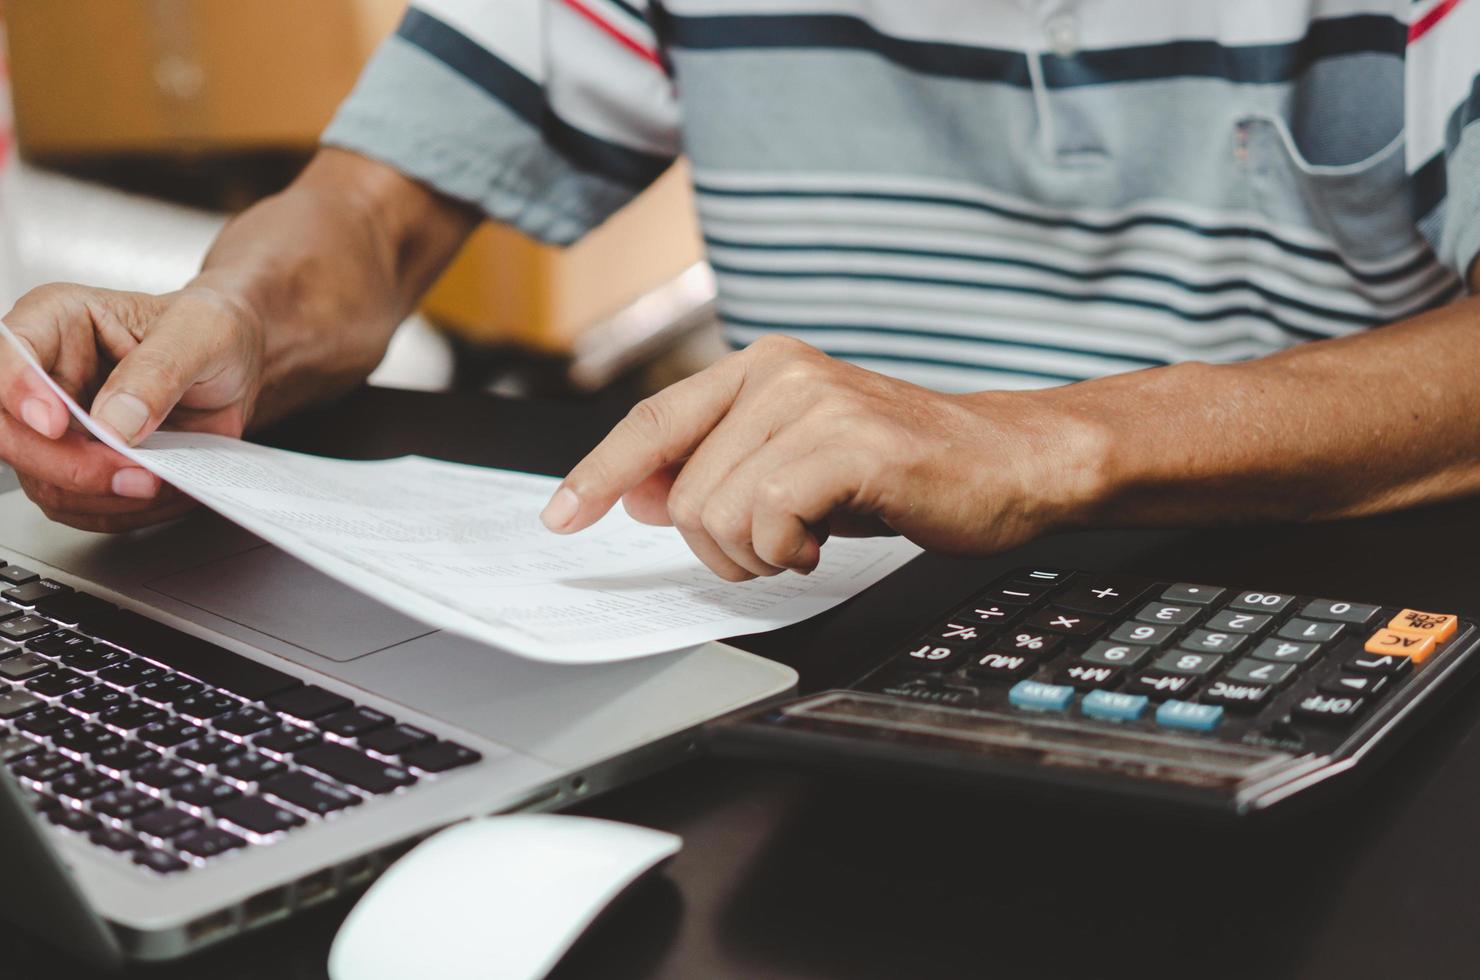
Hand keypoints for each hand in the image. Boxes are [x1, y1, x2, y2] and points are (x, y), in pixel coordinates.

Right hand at [0, 282, 263, 530]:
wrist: (235, 366)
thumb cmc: (212, 332)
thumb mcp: (201, 333)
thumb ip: (158, 371)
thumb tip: (115, 421)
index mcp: (58, 320)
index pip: (8, 353)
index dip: (19, 391)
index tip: (56, 423)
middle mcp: (45, 373)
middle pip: (10, 433)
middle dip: (68, 465)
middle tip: (134, 472)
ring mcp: (57, 425)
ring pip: (42, 480)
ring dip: (100, 496)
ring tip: (158, 481)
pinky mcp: (79, 462)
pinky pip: (78, 505)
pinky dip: (119, 510)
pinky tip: (159, 491)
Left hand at [541, 335, 1105, 579]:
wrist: (1011, 463)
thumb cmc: (907, 469)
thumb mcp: (798, 463)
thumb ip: (719, 467)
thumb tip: (635, 494)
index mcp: (761, 369)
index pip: (653, 420)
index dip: (599, 473)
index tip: (562, 517)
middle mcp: (779, 372)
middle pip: (680, 492)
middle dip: (718, 547)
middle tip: (781, 547)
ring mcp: (814, 402)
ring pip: (715, 513)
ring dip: (757, 555)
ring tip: (808, 541)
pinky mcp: (849, 442)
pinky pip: (767, 521)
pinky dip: (788, 553)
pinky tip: (827, 541)